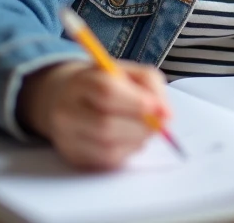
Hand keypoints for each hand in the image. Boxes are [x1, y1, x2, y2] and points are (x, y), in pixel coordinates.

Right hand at [17, 59, 171, 170]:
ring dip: (136, 141)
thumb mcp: (129, 72)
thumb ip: (151, 86)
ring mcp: (66, 136)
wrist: (67, 98)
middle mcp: (67, 109)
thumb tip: (166, 115)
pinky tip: (129, 140)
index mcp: (81, 81)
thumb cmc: (105, 83)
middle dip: (140, 127)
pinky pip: (106, 161)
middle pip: (105, 124)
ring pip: (107, 147)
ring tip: (144, 130)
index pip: (106, 92)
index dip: (136, 102)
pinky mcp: (73, 156)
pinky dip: (126, 152)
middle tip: (158, 124)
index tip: (158, 108)